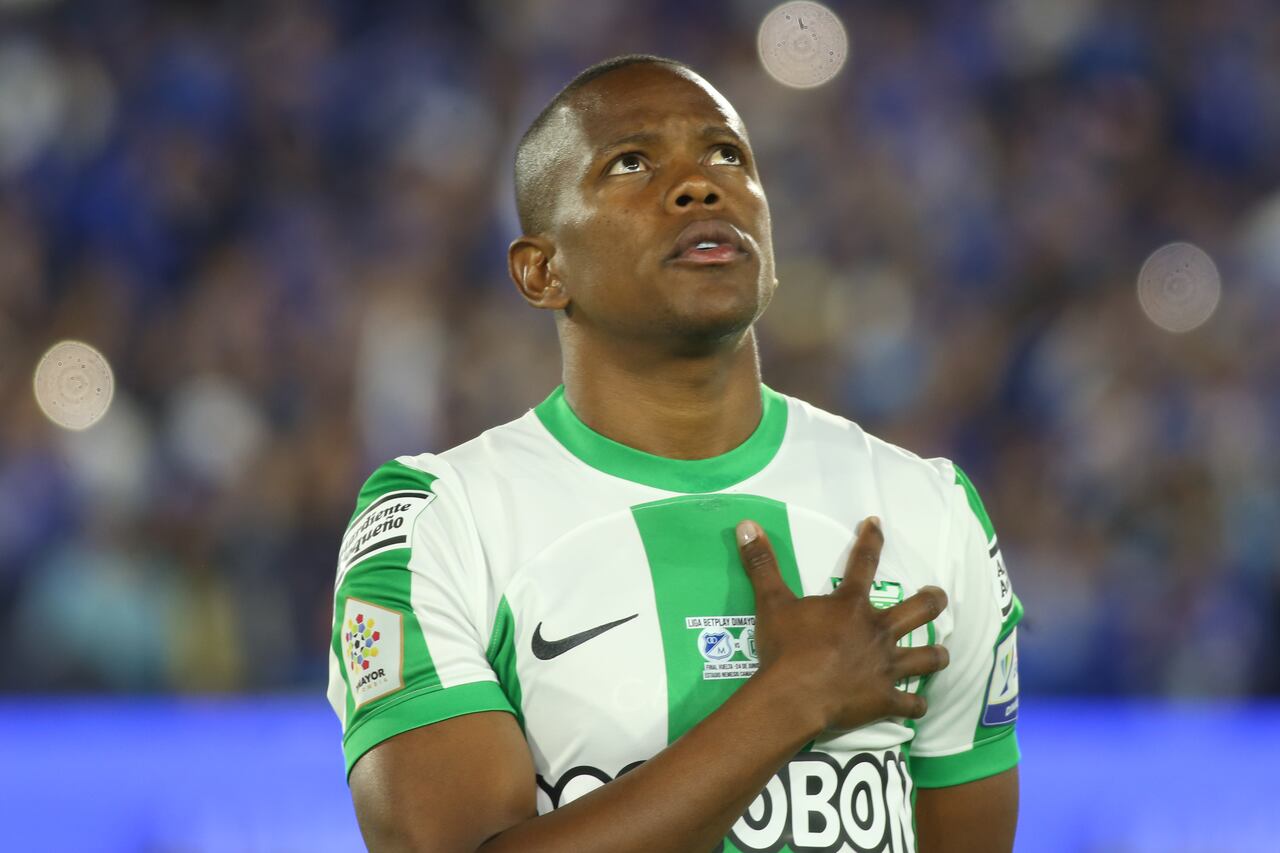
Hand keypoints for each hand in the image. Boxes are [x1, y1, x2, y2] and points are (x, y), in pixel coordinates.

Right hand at [735, 516, 948, 733]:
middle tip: (937, 596)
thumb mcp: (770, 602)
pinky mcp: (885, 699)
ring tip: (941, 652)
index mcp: (851, 606)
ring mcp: (886, 667)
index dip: (871, 540)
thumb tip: (746, 524)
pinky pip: (911, 704)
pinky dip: (915, 704)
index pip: (863, 562)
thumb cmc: (785, 648)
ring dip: (936, 654)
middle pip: (920, 610)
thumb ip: (762, 564)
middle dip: (933, 600)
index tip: (876, 524)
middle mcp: (878, 631)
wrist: (794, 696)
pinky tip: (917, 704)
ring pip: (927, 657)